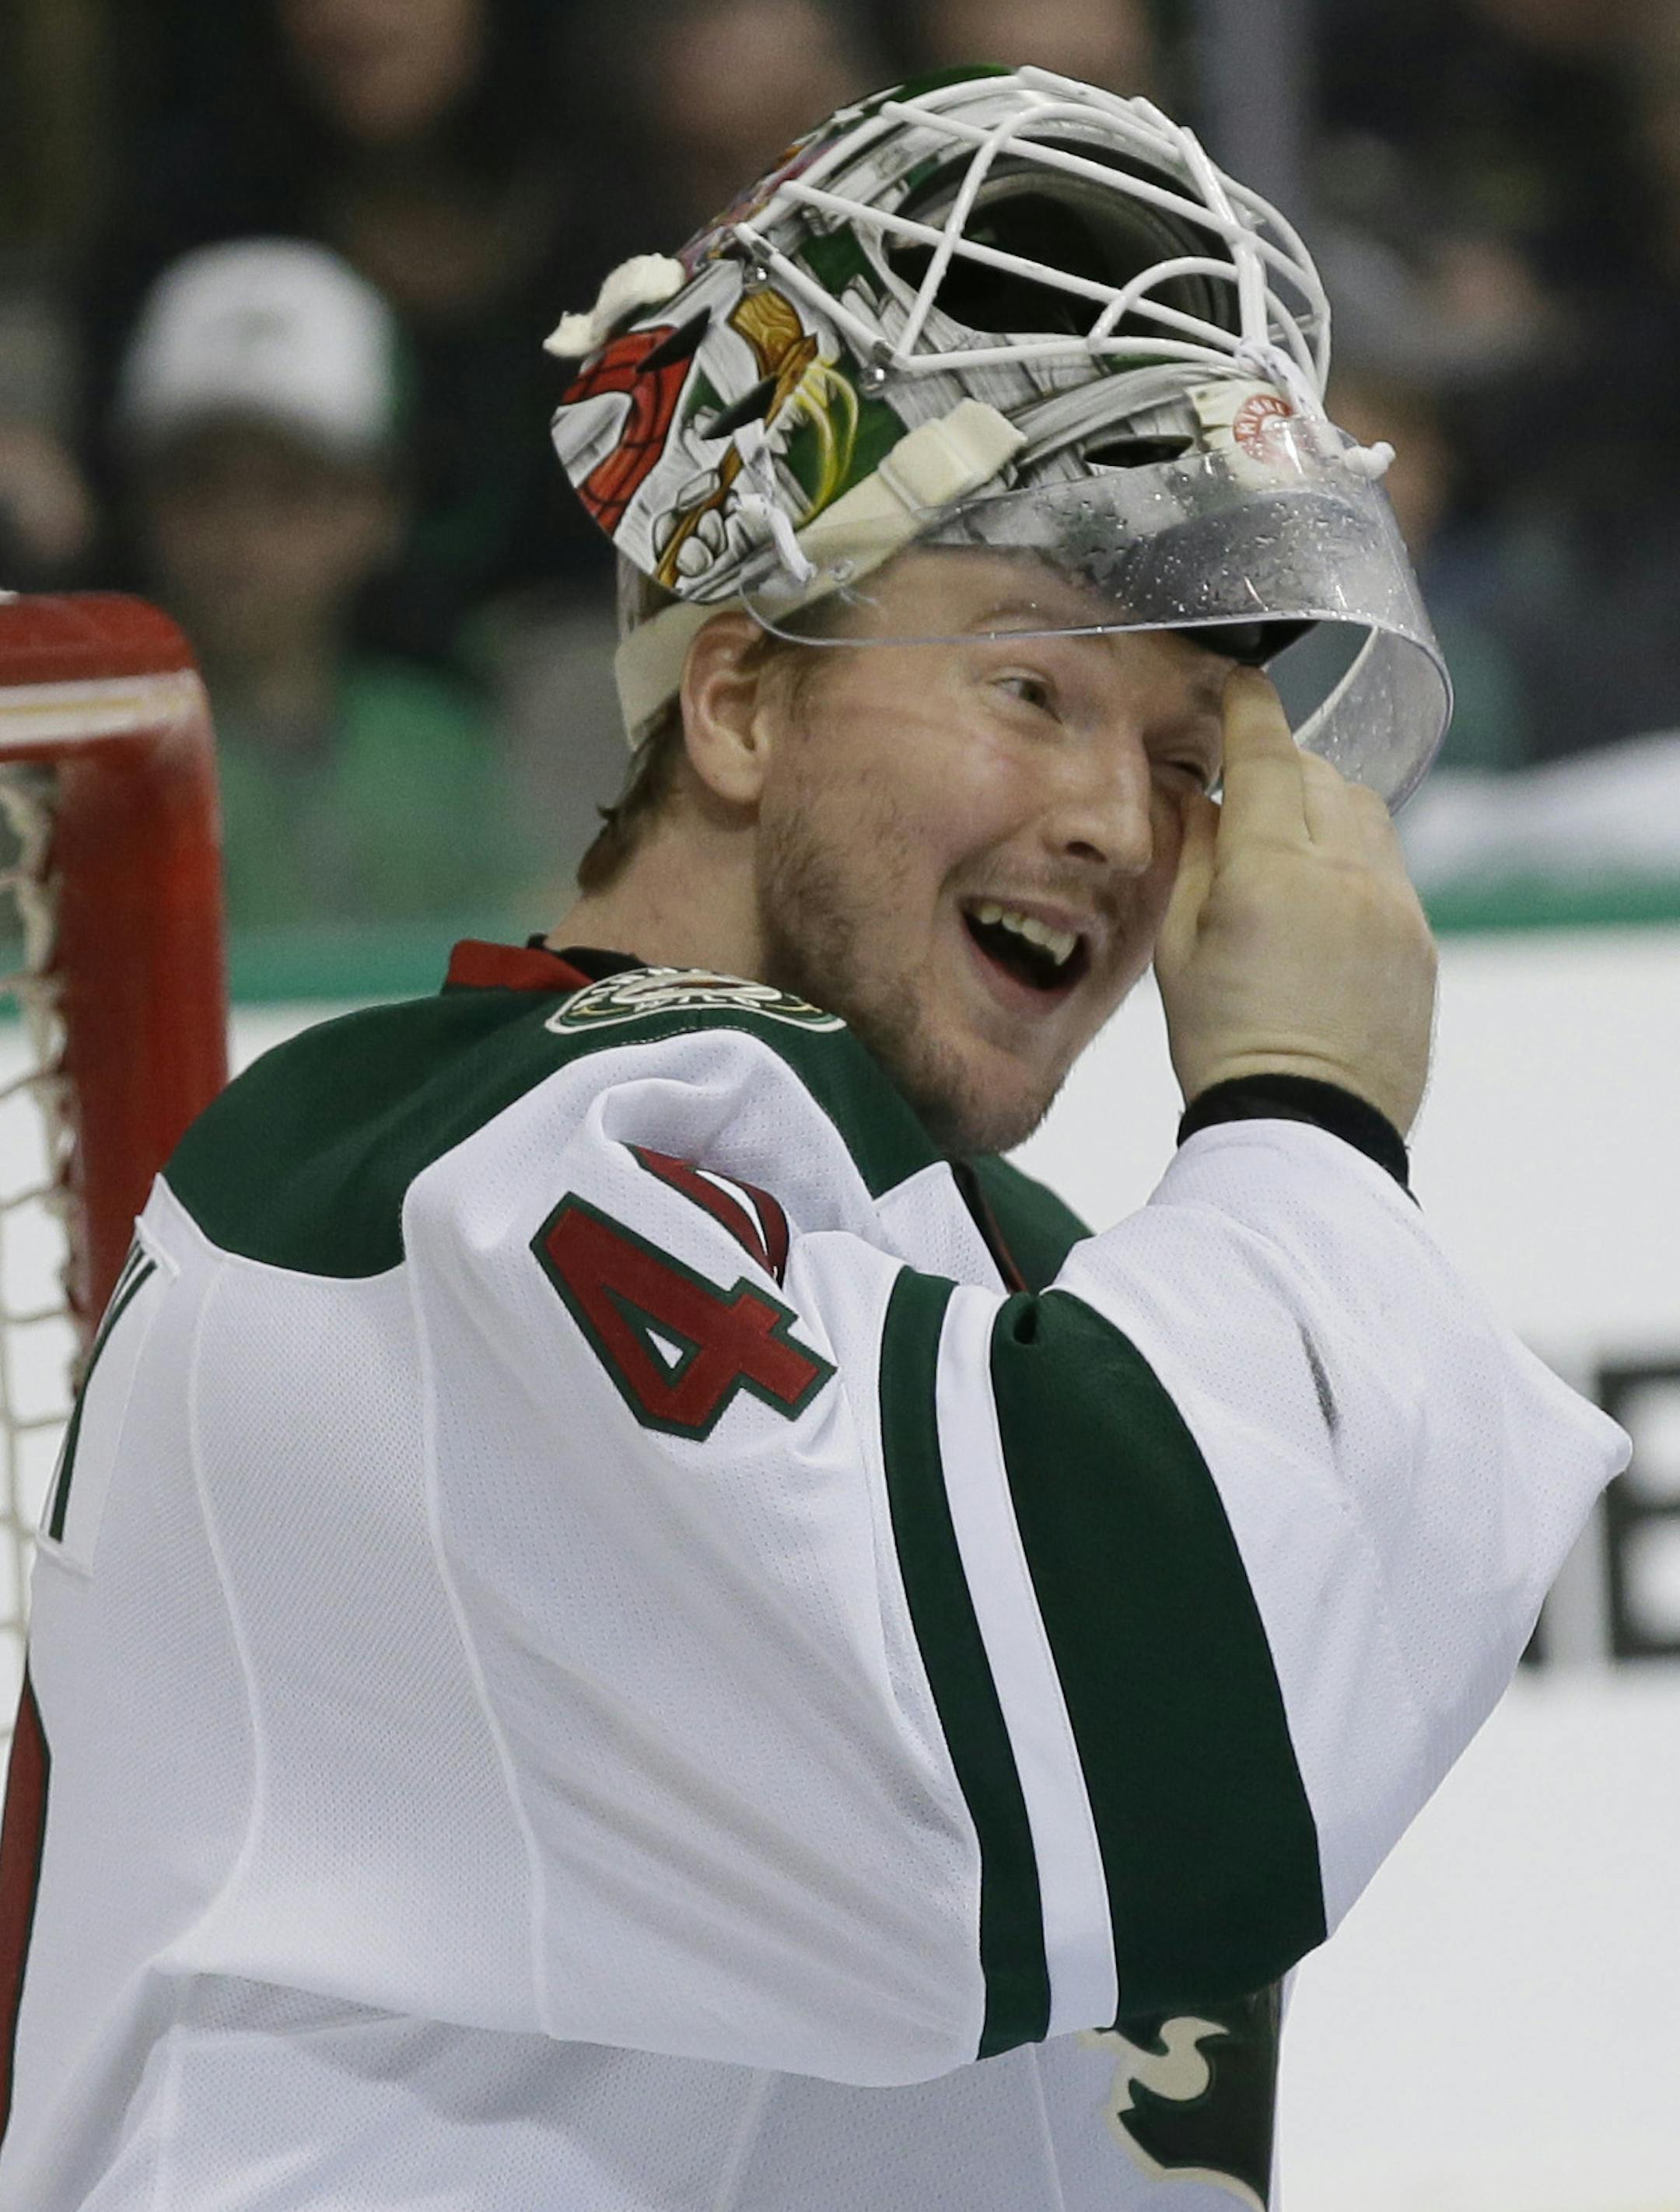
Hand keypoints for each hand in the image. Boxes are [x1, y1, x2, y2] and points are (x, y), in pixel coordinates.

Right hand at [1153, 668, 1436, 1135]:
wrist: (1305, 1127)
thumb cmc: (1224, 1045)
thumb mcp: (1181, 949)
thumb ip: (1191, 857)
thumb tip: (1193, 794)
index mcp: (1272, 873)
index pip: (1269, 754)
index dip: (1248, 709)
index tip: (1234, 683)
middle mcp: (1345, 874)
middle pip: (1319, 774)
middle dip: (1280, 767)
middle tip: (1240, 788)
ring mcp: (1393, 904)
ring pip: (1363, 811)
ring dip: (1323, 806)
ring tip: (1282, 846)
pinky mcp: (1419, 936)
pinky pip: (1387, 865)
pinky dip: (1351, 857)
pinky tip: (1316, 900)